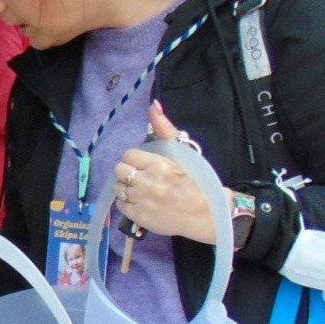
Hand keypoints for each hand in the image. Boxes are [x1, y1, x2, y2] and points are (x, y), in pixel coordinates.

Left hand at [111, 103, 217, 244]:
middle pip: (120, 170)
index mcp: (159, 165)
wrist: (207, 214)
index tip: (144, 164)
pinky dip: (127, 203)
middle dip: (128, 172)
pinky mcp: (139, 217)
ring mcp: (142, 201)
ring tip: (140, 190)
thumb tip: (153, 105)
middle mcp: (148, 183)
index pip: (129, 155)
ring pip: (117, 188)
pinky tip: (140, 202)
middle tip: (141, 177)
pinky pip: (120, 205)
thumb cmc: (197, 182)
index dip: (135, 159)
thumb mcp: (183, 154)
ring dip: (126, 187)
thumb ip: (165, 130)